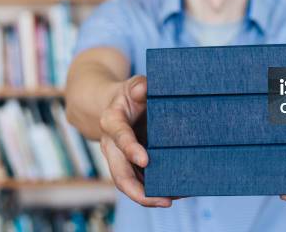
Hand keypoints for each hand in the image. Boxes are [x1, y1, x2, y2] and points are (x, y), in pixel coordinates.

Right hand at [99, 75, 172, 207]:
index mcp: (111, 122)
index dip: (130, 149)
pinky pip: (139, 182)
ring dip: (149, 197)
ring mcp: (118, 159)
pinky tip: (174, 193)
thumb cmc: (129, 95)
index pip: (120, 137)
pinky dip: (154, 190)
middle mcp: (111, 145)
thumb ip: (138, 87)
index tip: (146, 160)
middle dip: (139, 191)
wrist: (113, 106)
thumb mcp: (132, 85)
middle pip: (120, 175)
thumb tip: (143, 89)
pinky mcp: (128, 166)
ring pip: (129, 184)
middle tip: (165, 200)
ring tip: (174, 199)